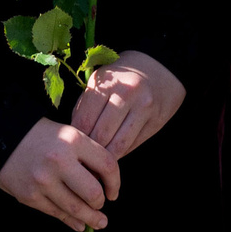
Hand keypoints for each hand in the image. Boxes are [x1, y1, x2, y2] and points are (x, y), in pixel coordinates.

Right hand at [0, 119, 119, 231]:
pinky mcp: (30, 196)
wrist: (1, 138)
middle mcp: (59, 161)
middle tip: (101, 205)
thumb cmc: (39, 135)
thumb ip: (87, 156)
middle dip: (101, 203)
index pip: (107, 166)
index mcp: (73, 140)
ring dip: (91, 218)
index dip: (115, 183)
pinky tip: (78, 223)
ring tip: (98, 222)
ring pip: (76, 209)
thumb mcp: (67, 134)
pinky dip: (71, 221)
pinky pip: (57, 214)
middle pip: (94, 193)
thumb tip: (104, 186)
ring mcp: (43, 181)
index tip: (113, 191)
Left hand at [68, 51, 184, 160]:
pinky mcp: (156, 121)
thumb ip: (85, 107)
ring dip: (105, 157)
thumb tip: (73, 138)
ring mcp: (144, 107)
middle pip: (101, 135)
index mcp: (106, 82)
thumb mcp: (101, 83)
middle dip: (90, 150)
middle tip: (82, 159)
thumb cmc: (121, 79)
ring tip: (96, 161)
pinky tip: (112, 154)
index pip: (84, 120)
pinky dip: (119, 153)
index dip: (76, 138)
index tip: (71, 147)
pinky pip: (132, 145)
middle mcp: (127, 93)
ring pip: (118, 145)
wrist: (159, 70)